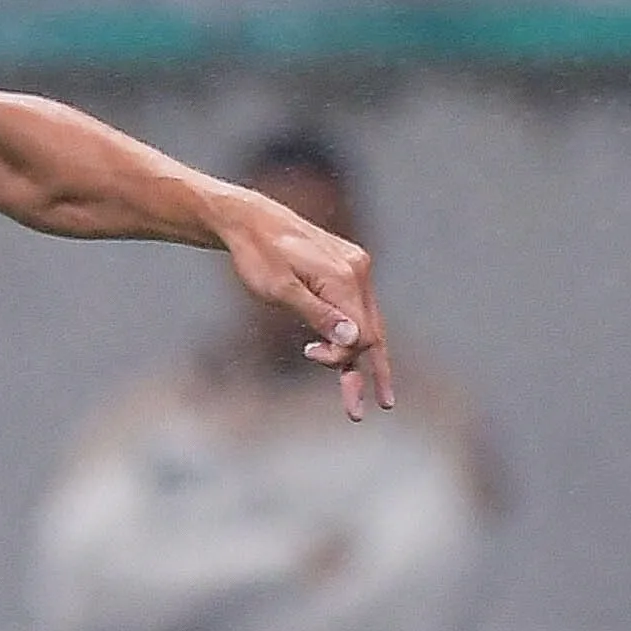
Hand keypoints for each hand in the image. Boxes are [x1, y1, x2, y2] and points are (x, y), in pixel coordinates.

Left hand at [215, 186, 394, 419]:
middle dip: (373, 371)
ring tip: (372, 395)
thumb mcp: (280, 290)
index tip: (308, 353)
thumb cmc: (258, 257)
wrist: (251, 222)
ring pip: (367, 321)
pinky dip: (354, 333)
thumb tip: (352, 341)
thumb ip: (318, 315)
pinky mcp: (346, 270)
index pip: (360, 333)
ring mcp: (355, 269)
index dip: (342, 356)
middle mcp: (358, 272)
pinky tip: (350, 357)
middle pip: (374, 330)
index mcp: (345, 278)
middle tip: (379, 408)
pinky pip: (357, 308)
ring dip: (365, 357)